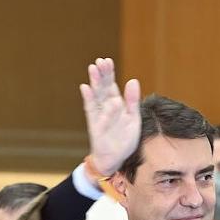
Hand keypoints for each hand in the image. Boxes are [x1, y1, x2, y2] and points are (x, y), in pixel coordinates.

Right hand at [79, 57, 140, 176]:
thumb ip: (132, 101)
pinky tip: (86, 88)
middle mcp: (105, 107)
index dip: (109, 73)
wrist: (116, 159)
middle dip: (102, 74)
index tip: (107, 61)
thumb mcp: (134, 119)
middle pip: (103, 87)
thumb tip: (133, 80)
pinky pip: (92, 111)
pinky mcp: (95, 125)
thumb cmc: (124, 139)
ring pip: (96, 96)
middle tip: (100, 61)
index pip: (111, 85)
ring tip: (93, 68)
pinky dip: (89, 99)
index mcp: (115, 104)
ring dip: (95, 82)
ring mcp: (99, 116)